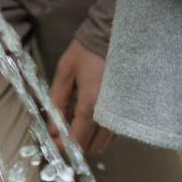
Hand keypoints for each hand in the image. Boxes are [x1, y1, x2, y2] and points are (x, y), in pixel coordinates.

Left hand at [48, 40, 114, 154]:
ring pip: (105, 142)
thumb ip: (56, 103)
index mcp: (91, 102)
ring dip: (89, 140)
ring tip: (78, 123)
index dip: (61, 145)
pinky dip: (102, 133)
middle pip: (92, 146)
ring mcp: (123, 112)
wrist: (112, 35)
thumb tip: (51, 130)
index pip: (76, 139)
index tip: (52, 141)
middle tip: (64, 130)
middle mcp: (110, 112)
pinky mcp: (130, 109)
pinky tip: (94, 119)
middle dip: (75, 144)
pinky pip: (115, 133)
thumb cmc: (86, 52)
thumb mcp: (65, 73)